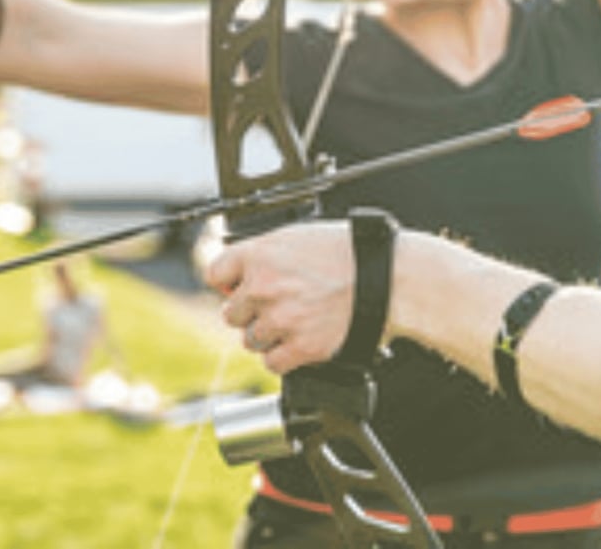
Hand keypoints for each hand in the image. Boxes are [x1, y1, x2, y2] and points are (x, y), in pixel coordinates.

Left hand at [202, 222, 356, 373]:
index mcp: (258, 254)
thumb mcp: (294, 236)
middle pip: (230, 314)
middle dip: (250, 312)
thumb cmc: (347, 253)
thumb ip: (260, 255)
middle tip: (276, 306)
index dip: (228, 283)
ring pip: (250, 340)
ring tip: (294, 322)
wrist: (385, 277)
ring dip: (268, 336)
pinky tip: (298, 342)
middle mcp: (263, 287)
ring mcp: (281, 319)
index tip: (237, 288)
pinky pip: (272, 363)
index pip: (214, 274)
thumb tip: (237, 274)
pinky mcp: (301, 347)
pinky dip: (283, 358)